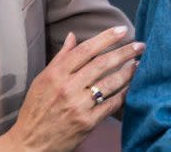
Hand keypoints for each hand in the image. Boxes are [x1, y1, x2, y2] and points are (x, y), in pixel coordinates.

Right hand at [0, 26, 142, 151]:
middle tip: (140, 45)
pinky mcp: (87, 122)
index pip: (86, 50)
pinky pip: (111, 104)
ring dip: (129, 72)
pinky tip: (132, 86)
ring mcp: (78, 106)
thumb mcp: (42, 80)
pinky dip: (124, 94)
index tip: (122, 30)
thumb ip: (60, 58)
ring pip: (110, 83)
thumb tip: (73, 36)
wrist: (30, 143)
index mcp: (56, 75)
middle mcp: (68, 88)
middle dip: (125, 52)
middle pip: (102, 64)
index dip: (106, 38)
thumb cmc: (36, 109)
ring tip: (140, 64)